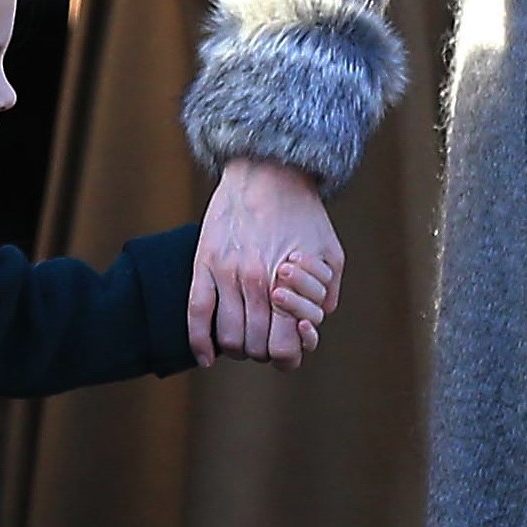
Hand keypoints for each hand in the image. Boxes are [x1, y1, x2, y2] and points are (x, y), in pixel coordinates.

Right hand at [190, 158, 343, 366]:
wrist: (269, 169)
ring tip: (244, 337)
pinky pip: (195, 314)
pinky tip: (206, 357)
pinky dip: (199, 343)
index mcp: (287, 283)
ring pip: (226, 337)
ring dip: (236, 347)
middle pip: (253, 348)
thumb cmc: (303, 212)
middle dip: (263, 350)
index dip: (288, 357)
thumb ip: (327, 295)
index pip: (283, 349)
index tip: (288, 348)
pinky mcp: (203, 262)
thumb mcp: (331, 253)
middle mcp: (253, 282)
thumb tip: (311, 326)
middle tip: (267, 337)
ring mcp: (224, 273)